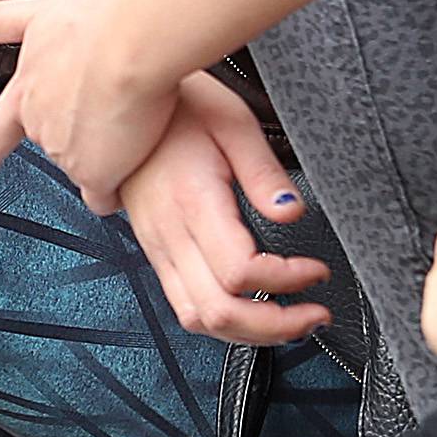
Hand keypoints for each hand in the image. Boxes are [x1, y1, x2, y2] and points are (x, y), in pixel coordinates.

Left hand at [0, 0, 177, 214]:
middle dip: (81, 133)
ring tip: (131, 114)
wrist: (134, 47)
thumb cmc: (95, 24)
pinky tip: (137, 155)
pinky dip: (120, 183)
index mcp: (23, 96)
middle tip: (110, 102)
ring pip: (86, 168)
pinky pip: (107, 196)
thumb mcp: (38, 13)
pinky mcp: (97, 176)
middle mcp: (39, 131)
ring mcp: (65, 157)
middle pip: (56, 148)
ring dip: (105, 151)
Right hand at [119, 74, 331, 342]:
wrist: (120, 103)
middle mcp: (167, 233)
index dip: (287, 280)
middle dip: (275, 326)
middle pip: (218, 312)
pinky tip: (250, 310)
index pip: (240, 271)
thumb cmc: (178, 108)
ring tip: (290, 321)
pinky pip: (183, 306)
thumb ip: (264, 172)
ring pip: (197, 319)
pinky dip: (220, 322)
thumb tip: (292, 212)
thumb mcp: (232, 123)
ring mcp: (156, 246)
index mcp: (191, 202)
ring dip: (249, 333)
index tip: (316, 269)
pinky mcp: (153, 250)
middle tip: (314, 314)